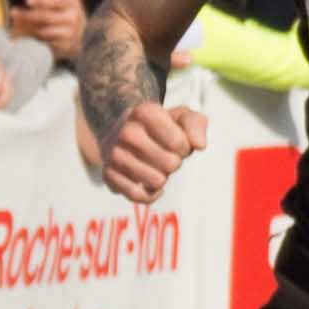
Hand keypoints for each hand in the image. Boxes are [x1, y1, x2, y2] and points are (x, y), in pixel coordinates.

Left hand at [6, 0, 88, 61]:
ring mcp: (70, 33)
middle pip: (46, 17)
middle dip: (28, 15)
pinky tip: (28, 33)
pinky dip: (35, 37)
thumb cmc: (65, 11)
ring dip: (29, 27)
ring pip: (44, 30)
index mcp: (72, 2)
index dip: (41, 0)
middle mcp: (73, 17)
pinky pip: (46, 41)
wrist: (80, 35)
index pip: (54, 0)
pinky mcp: (66, 45)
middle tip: (13, 13)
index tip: (27, 0)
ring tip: (17, 24)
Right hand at [95, 94, 209, 205]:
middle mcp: (126, 131)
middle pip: (170, 164)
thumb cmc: (160, 127)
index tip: (177, 142)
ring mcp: (114, 154)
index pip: (179, 143)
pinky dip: (150, 194)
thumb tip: (199, 145)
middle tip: (165, 155)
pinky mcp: (108, 174)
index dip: (185, 147)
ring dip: (162, 178)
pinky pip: (138, 196)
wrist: (123, 132)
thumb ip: (196, 124)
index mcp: (144, 112)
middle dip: (174, 163)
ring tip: (155, 166)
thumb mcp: (181, 117)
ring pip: (157, 181)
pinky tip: (150, 185)